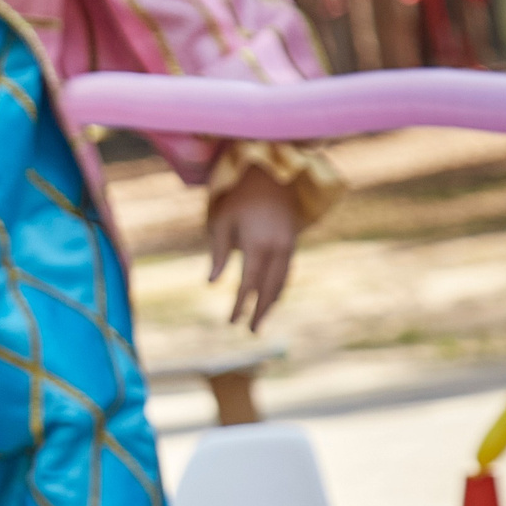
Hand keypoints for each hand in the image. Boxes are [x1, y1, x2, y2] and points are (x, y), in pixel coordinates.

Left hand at [207, 166, 302, 329]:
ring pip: (282, 282)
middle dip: (260, 310)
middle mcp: (277, 248)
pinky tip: (271, 297)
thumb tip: (212, 283)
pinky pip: (288, 272)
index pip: (249, 283)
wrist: (272, 174)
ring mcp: (288, 246)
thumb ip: (218, 253)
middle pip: (269, 288)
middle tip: (251, 330)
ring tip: (261, 319)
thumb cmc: (240, 197)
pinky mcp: (293, 243)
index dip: (241, 305)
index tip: (232, 322)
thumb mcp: (222, 222)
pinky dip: (279, 287)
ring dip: (272, 302)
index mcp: (258, 244)